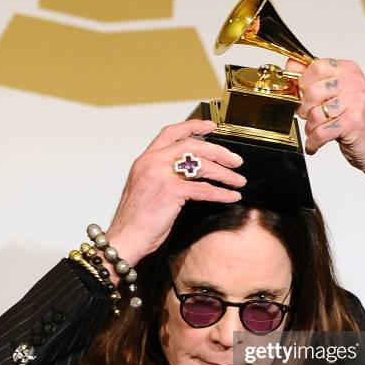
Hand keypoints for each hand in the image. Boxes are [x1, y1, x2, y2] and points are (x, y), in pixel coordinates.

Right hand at [104, 119, 244, 270]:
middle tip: (235, 160)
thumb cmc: (136, 220)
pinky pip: (204, 189)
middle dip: (219, 151)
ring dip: (225, 173)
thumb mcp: (147, 189)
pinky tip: (231, 196)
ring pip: (201, 165)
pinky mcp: (170, 191)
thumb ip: (164, 176)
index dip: (193, 126)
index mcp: (146, 160)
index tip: (212, 127)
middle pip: (192, 145)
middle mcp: (152, 162)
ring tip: (238, 181)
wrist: (125, 238)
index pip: (171, 133)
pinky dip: (221, 193)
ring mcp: (161, 175)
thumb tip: (191, 174)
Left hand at [286, 58, 364, 192]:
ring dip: (310, 128)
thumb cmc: (354, 119)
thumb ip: (313, 78)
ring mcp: (356, 102)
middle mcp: (354, 83)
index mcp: (348, 70)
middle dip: (304, 109)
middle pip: (312, 92)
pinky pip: (321, 133)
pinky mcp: (353, 122)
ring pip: (315, 114)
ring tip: (316, 131)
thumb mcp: (335, 93)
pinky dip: (313, 142)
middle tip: (309, 116)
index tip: (302, 94)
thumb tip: (291, 64)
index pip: (316, 66)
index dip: (303, 83)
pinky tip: (314, 144)